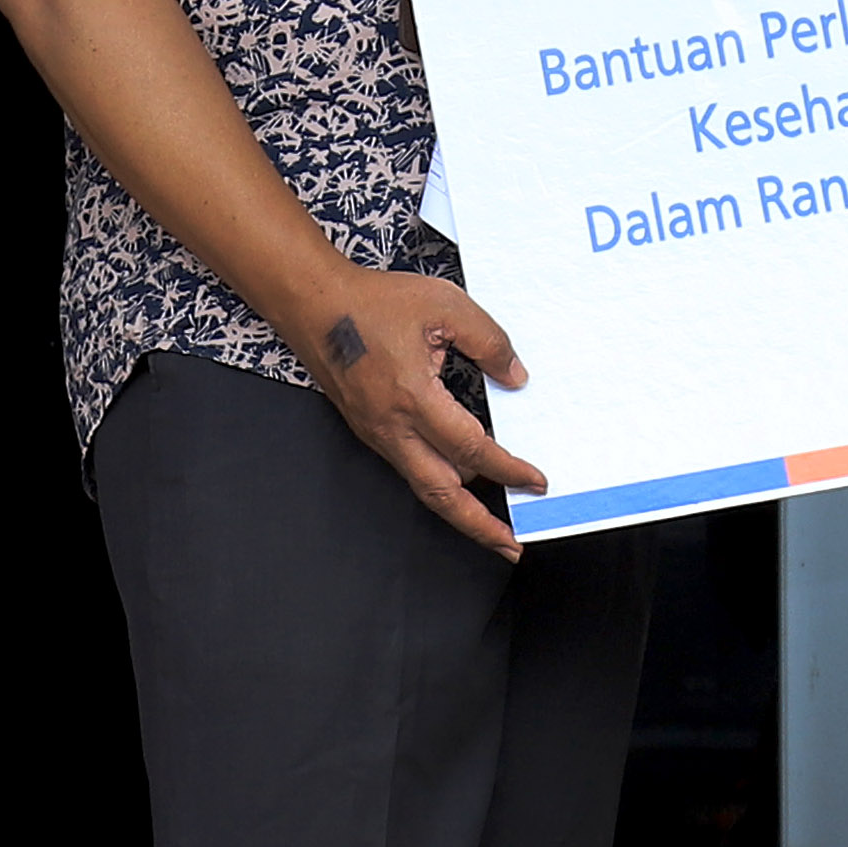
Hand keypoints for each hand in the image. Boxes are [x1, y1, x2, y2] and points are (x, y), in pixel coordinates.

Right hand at [302, 266, 545, 556]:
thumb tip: (515, 377)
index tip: (535, 481)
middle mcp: (392, 428)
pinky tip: (460, 481)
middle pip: (442, 495)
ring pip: (424, 486)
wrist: (311, 304)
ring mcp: (378, 434)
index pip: (473, 450)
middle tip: (510, 544)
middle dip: (479, 526)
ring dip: (459, 509)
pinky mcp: (371, 430)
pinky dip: (439, 483)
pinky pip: (410, 467)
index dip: (508, 470)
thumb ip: (489, 342)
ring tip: (491, 525)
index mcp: (414, 398)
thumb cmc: (371, 302)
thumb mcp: (445, 306)